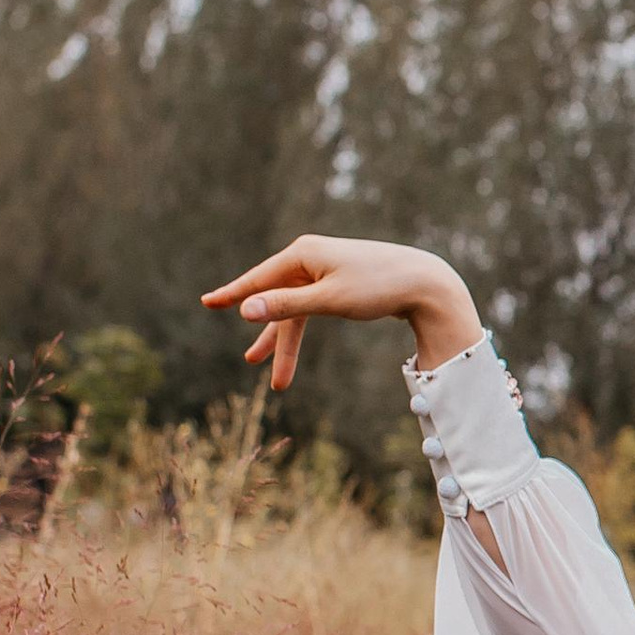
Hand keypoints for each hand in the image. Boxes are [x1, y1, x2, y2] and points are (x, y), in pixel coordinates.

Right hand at [200, 235, 480, 391]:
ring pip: (296, 310)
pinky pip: (311, 307)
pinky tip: (297, 344)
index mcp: (303, 254)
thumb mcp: (328, 300)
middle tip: (250, 361)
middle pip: (278, 300)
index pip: (259, 279)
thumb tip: (245, 309)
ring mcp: (326, 269)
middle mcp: (310, 257)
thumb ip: (286, 306)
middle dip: (270, 338)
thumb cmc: (378, 287)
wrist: (426, 282)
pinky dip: (304, 328)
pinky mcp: (340, 281)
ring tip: (277, 379)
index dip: (233, 294)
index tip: (207, 302)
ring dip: (288, 343)